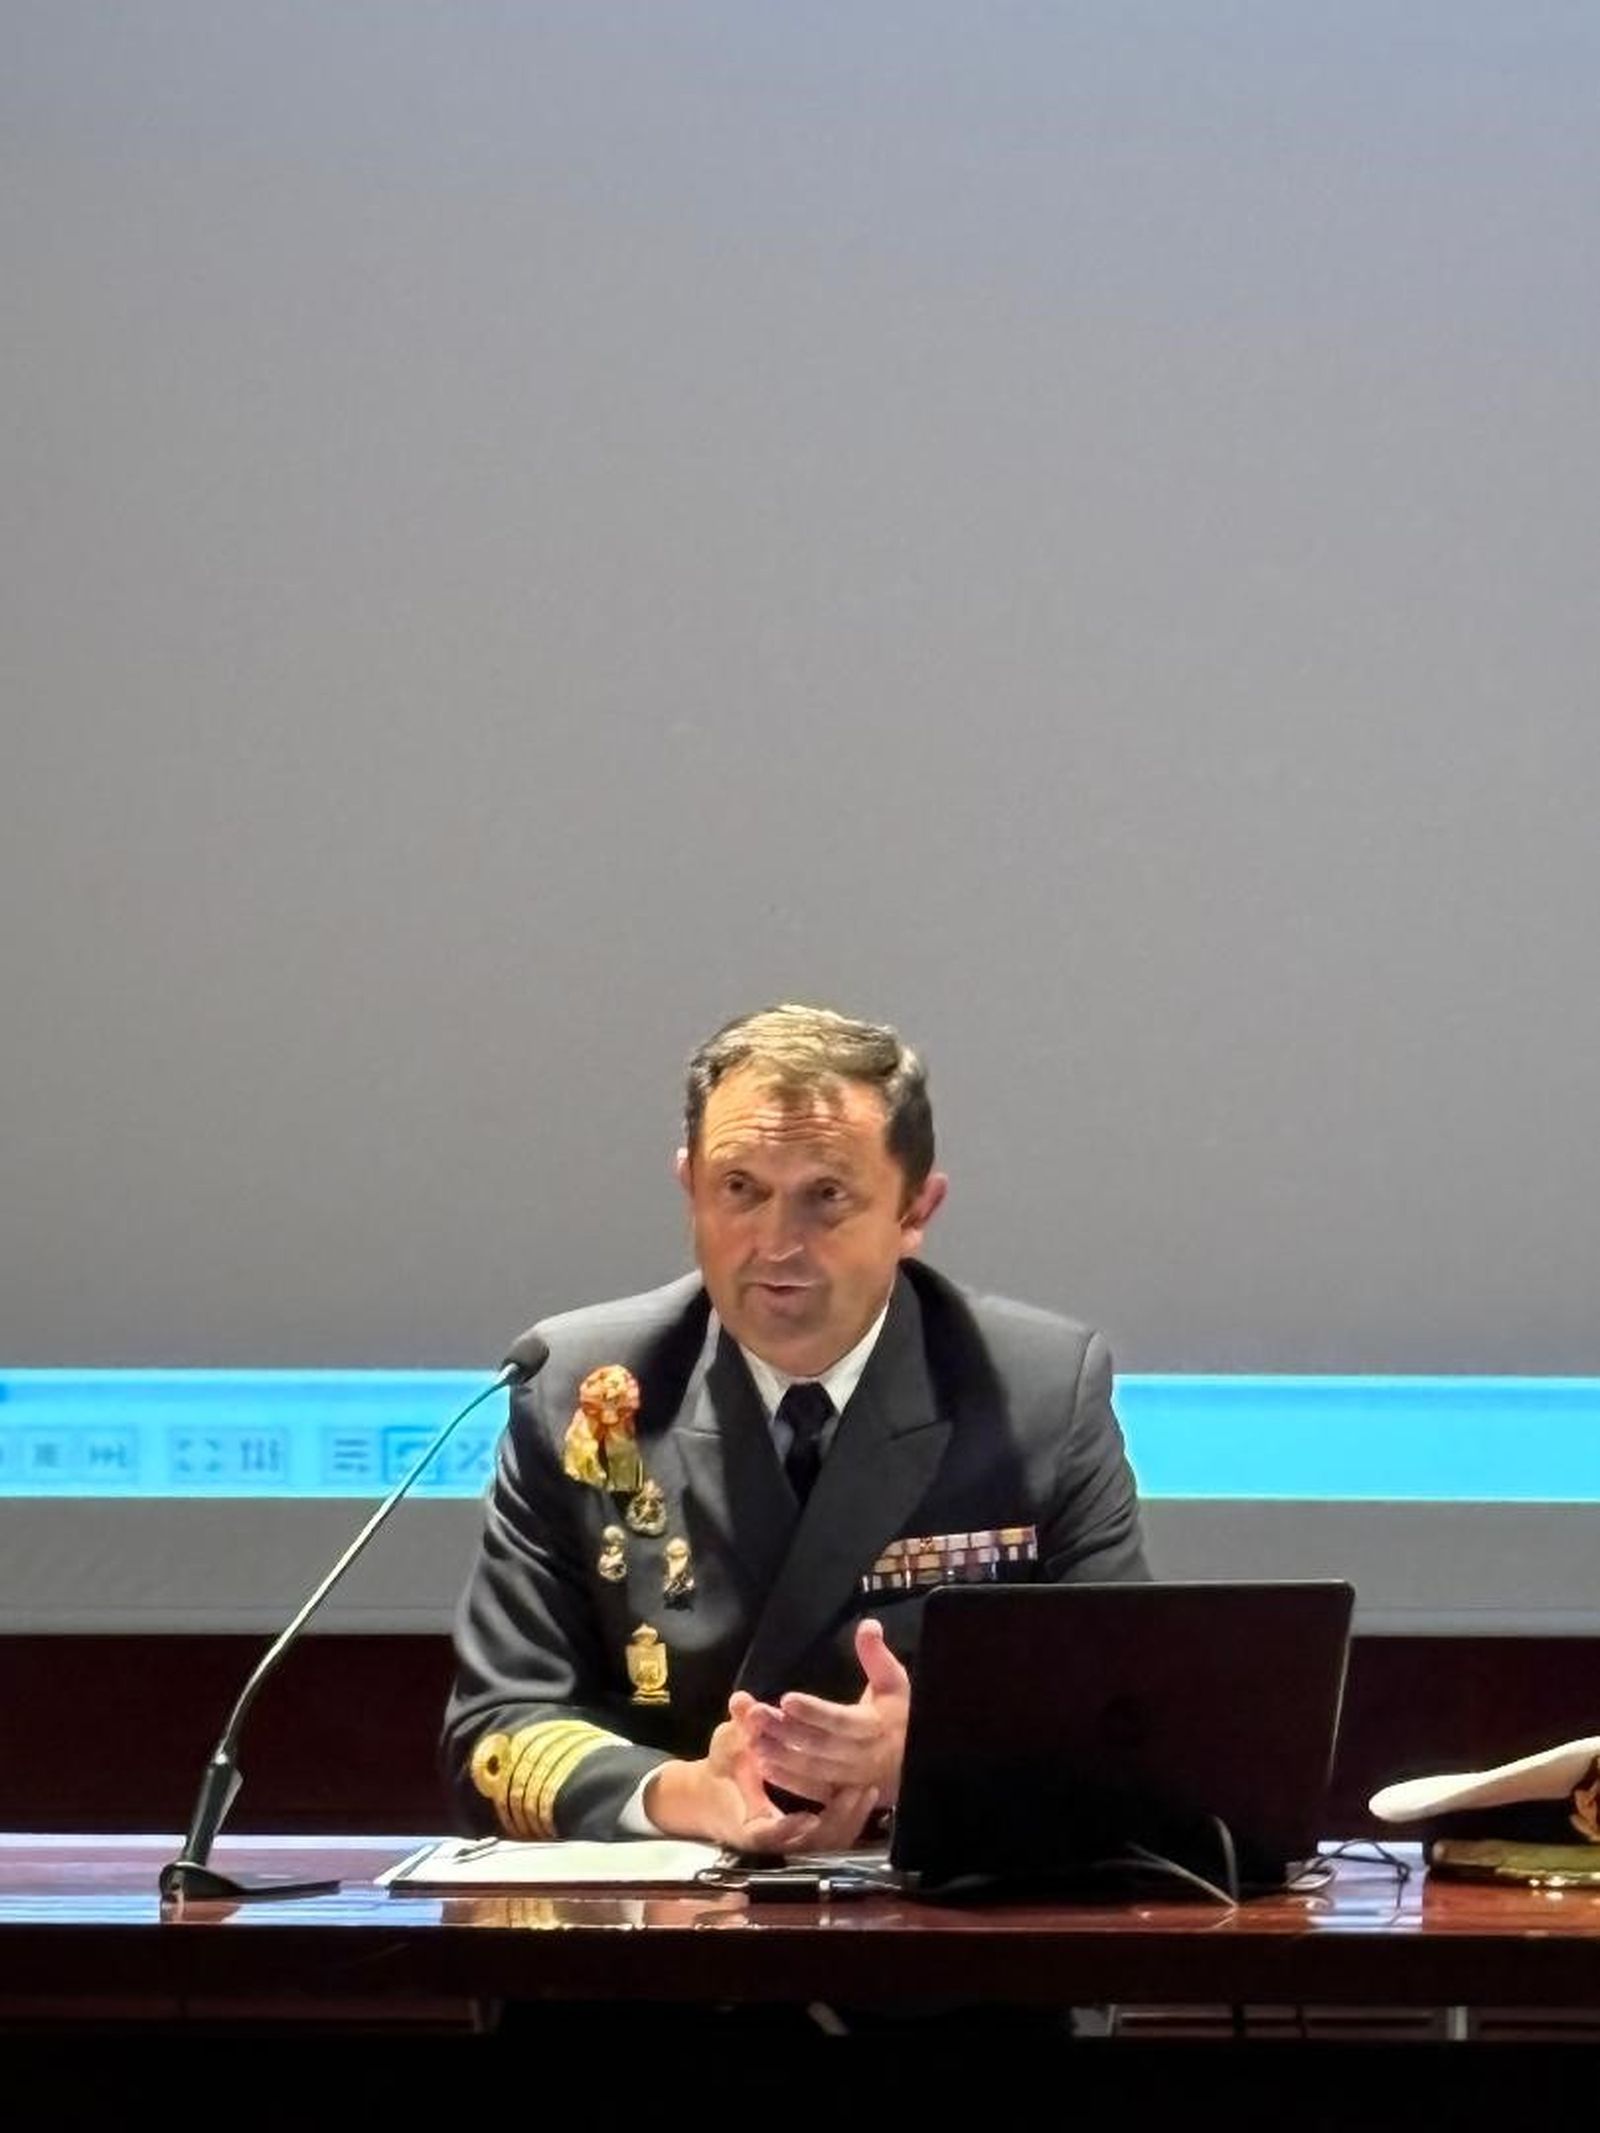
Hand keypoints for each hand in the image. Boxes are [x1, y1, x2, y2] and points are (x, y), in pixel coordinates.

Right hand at [643, 1704, 877, 1854]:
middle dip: (834, 1821)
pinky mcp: (807, 1838)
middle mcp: (773, 1842)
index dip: (786, 1830)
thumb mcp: (727, 1745)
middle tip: (856, 1792)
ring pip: (827, 1844)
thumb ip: (740, 1725)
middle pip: (809, 1846)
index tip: (808, 1817)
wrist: (715, 1796)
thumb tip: (741, 1699)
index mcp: (747, 1825)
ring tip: (867, 1789)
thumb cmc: (721, 1769)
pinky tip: (865, 1792)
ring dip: (848, 1819)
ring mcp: (792, 1843)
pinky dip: (849, 1819)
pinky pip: (834, 1836)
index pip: (767, 1836)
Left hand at [743, 1617, 909, 1813]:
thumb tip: (868, 1624)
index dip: (814, 1712)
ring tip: (753, 1739)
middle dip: (786, 1731)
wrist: (914, 1764)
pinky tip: (764, 1766)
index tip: (786, 1699)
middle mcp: (862, 1756)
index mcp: (874, 1726)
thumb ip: (877, 1656)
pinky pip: (812, 1791)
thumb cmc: (899, 1717)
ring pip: (812, 1769)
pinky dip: (788, 1781)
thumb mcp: (894, 1683)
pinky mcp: (841, 1795)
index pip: (841, 1720)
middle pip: (820, 1745)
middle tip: (756, 1715)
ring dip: (781, 1755)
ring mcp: (850, 1780)